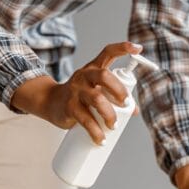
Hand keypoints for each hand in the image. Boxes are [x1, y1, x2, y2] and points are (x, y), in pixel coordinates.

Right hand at [13, 41, 140, 143]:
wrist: (50, 103)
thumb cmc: (79, 96)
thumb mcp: (95, 90)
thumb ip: (114, 96)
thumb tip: (134, 111)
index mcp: (93, 68)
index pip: (107, 52)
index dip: (123, 48)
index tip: (138, 48)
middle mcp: (84, 76)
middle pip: (104, 76)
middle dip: (119, 90)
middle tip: (126, 103)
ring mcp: (76, 90)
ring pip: (96, 99)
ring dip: (110, 114)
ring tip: (114, 126)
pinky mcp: (70, 107)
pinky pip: (86, 120)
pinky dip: (96, 132)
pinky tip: (101, 140)